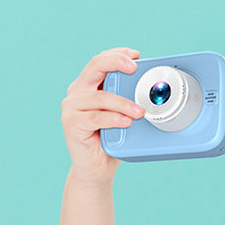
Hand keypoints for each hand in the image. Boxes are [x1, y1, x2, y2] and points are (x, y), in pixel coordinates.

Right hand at [61, 48, 144, 184]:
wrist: (97, 169)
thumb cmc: (111, 141)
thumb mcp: (123, 116)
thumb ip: (129, 101)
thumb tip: (152, 91)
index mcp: (88, 86)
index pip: (101, 61)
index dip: (118, 55)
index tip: (137, 56)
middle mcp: (77, 92)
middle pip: (95, 67)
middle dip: (116, 63)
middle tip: (135, 69)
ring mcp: (72, 107)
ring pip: (99, 97)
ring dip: (122, 102)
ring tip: (139, 112)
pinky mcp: (71, 124)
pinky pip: (96, 117)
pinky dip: (113, 119)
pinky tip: (126, 122)